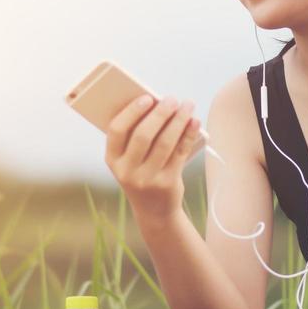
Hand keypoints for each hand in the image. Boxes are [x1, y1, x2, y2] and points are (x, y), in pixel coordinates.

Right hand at [104, 93, 200, 222]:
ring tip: (187, 105)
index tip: (147, 97)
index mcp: (112, 160)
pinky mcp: (167, 183)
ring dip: (178, 120)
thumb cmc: (142, 173)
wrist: (153, 210)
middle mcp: (127, 171)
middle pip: (143, 135)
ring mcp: (147, 179)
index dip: (131, 112)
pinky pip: (179, 153)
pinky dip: (188, 134)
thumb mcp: (131, 159)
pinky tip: (194, 122)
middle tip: (171, 99)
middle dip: (159, 113)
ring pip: (164, 143)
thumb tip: (157, 103)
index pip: (117, 130)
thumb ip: (136, 135)